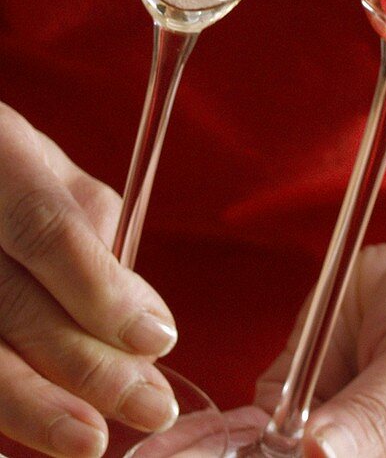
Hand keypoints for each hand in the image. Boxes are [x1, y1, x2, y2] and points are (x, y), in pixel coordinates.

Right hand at [0, 103, 178, 457]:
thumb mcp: (51, 167)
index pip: (48, 234)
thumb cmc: (3, 169)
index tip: (158, 339)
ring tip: (92, 442)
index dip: (103, 294)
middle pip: (14, 306)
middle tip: (149, 406)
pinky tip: (31, 439)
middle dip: (88, 366)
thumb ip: (94, 231)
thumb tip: (141, 315)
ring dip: (37, 408)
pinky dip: (2, 412)